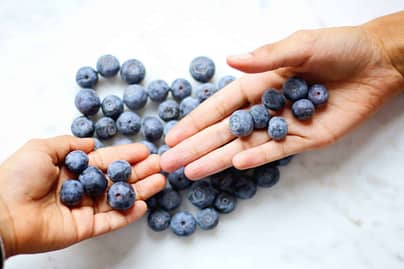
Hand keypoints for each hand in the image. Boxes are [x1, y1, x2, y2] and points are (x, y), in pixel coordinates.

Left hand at [0, 136, 164, 256]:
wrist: (1, 211)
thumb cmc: (17, 177)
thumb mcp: (42, 148)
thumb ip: (70, 143)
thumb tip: (92, 142)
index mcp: (72, 169)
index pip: (106, 161)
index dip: (126, 155)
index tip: (145, 150)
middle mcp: (81, 188)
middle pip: (117, 179)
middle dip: (140, 171)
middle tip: (161, 164)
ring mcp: (84, 209)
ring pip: (118, 198)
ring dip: (141, 190)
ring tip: (160, 180)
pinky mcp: (85, 228)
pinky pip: (111, 221)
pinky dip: (128, 214)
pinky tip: (144, 204)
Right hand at [161, 13, 403, 178]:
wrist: (378, 64)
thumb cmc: (339, 48)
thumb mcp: (300, 45)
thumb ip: (265, 57)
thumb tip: (230, 60)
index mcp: (259, 83)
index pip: (219, 106)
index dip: (195, 121)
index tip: (172, 136)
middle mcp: (265, 107)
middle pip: (223, 131)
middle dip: (195, 146)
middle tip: (169, 163)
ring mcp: (282, 126)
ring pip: (243, 146)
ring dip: (216, 159)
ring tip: (190, 172)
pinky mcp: (303, 140)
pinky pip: (274, 152)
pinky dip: (255, 158)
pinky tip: (233, 164)